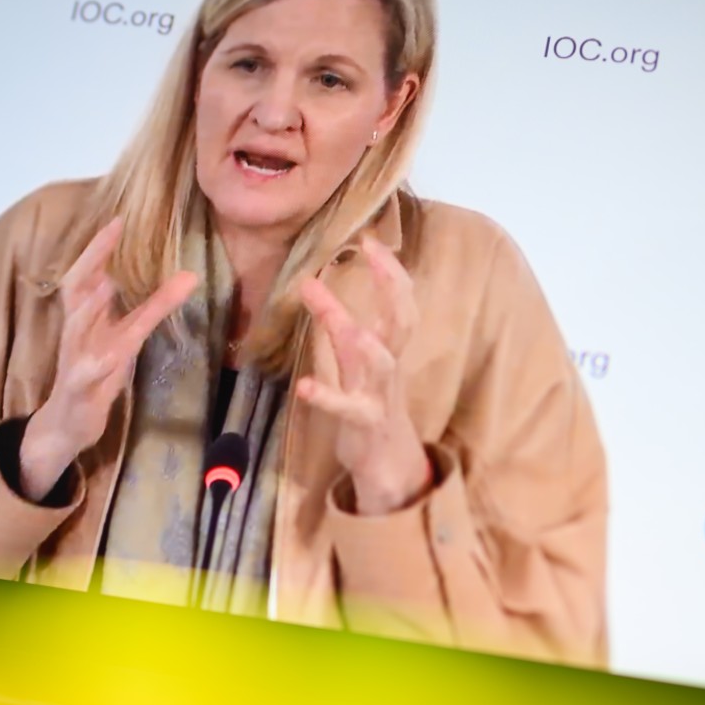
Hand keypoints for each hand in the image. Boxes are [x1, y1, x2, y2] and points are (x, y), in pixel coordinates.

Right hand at [18, 217, 198, 500]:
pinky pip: (85, 375)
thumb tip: (177, 279)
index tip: (118, 219)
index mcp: (85, 318)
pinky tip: (105, 359)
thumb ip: (142, 310)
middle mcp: (76, 332)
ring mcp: (75, 359)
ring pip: (77, 328)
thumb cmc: (95, 376)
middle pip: (77, 288)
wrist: (66, 425)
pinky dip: (94, 365)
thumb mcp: (121, 340)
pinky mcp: (79, 390)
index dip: (99, 248)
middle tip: (111, 230)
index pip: (88, 273)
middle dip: (93, 259)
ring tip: (106, 283)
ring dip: (90, 306)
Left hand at [295, 236, 430, 515]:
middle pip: (400, 320)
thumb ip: (340, 329)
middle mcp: (389, 366)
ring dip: (355, 332)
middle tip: (369, 250)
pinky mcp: (363, 423)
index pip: (400, 302)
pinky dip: (326, 396)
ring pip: (375, 359)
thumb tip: (316, 288)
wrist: (388, 466)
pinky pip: (347, 408)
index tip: (372, 238)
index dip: (391, 270)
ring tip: (331, 309)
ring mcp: (379, 394)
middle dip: (389, 284)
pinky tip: (303, 387)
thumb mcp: (357, 364)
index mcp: (389, 350)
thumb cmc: (369, 406)